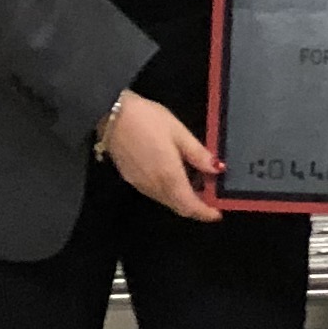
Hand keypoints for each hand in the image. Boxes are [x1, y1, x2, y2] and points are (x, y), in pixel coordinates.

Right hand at [100, 93, 223, 219]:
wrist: (111, 116)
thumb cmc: (147, 119)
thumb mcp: (179, 132)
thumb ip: (198, 153)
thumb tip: (216, 169)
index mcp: (169, 177)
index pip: (190, 206)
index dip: (205, 213)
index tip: (216, 212)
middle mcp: (154, 186)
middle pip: (178, 206)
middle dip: (195, 207)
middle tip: (209, 197)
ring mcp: (140, 184)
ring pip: (166, 201)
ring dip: (181, 199)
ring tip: (195, 183)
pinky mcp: (131, 178)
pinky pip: (154, 192)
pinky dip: (168, 191)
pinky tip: (174, 176)